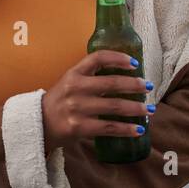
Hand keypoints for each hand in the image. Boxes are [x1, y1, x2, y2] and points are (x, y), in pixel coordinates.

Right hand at [40, 50, 154, 153]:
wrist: (38, 124)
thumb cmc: (60, 101)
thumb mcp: (70, 82)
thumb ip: (91, 77)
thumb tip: (125, 77)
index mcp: (74, 73)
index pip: (98, 58)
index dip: (118, 58)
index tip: (134, 63)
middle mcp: (75, 88)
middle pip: (111, 83)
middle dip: (134, 85)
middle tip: (148, 86)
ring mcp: (77, 108)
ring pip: (114, 107)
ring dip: (136, 108)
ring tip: (150, 109)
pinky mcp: (79, 127)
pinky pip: (109, 128)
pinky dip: (126, 129)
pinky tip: (138, 130)